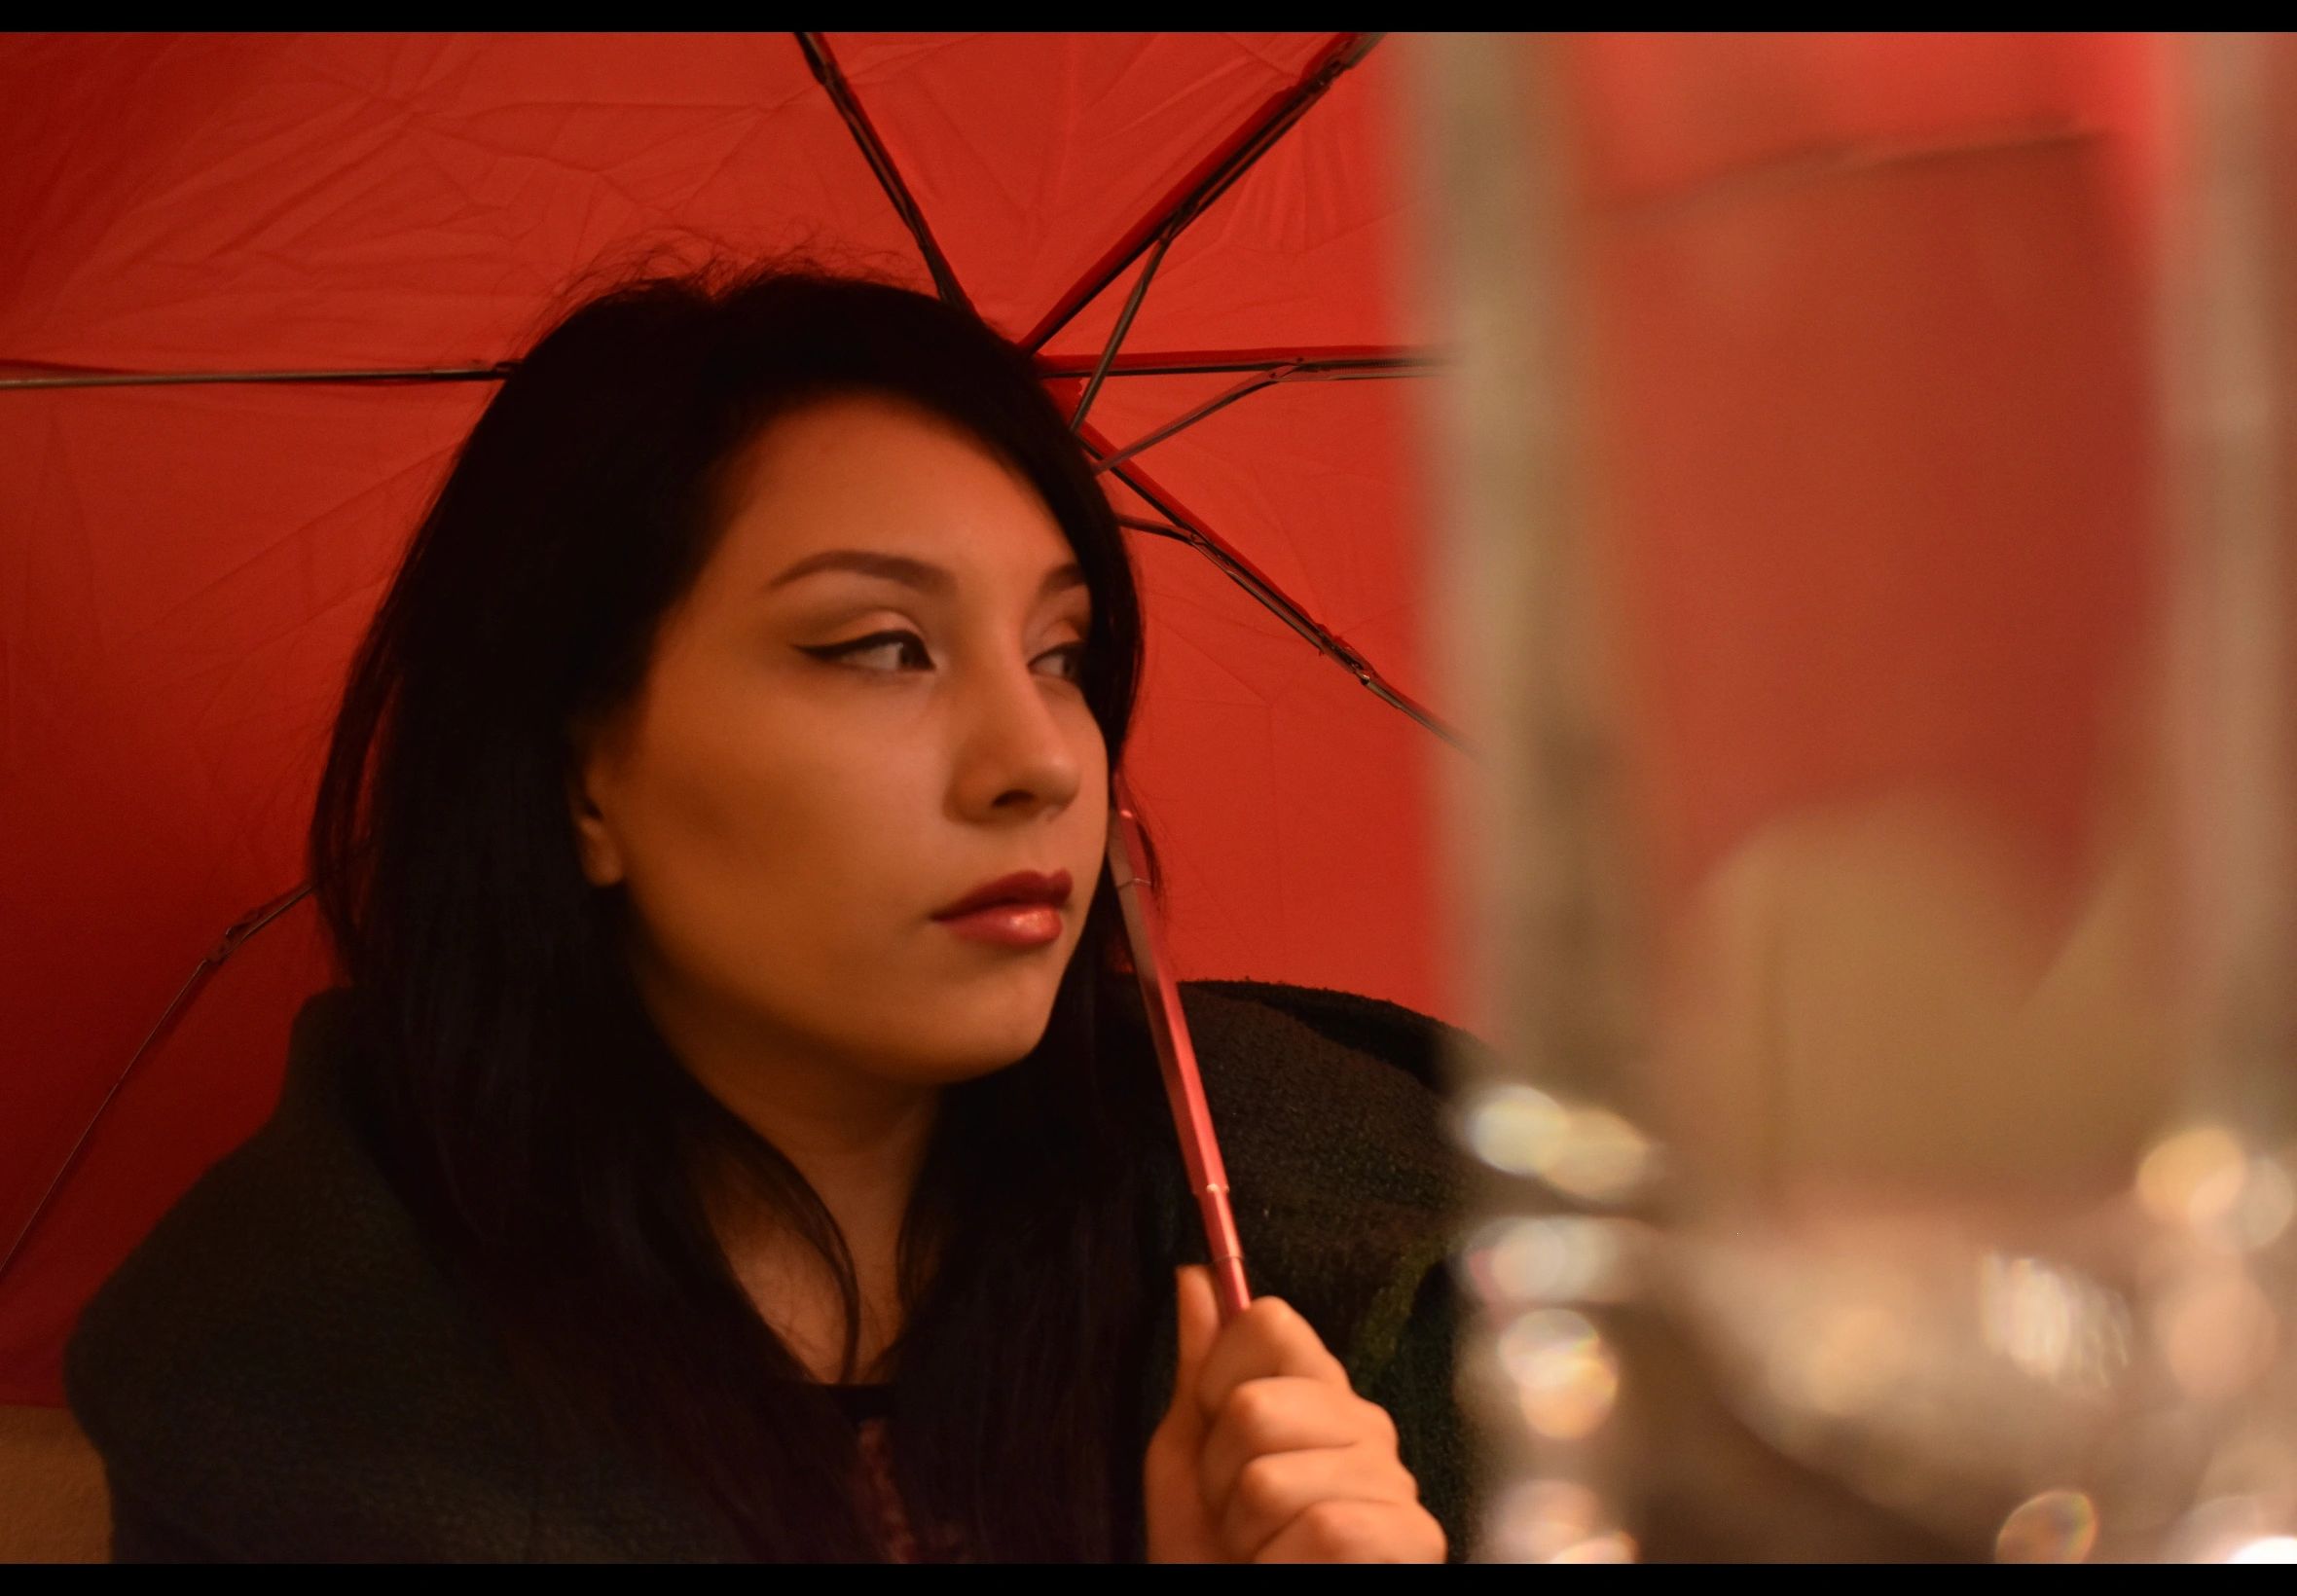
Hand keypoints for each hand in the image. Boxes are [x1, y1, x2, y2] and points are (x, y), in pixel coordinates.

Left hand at [1143, 1265, 1446, 1562]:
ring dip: (1243, 1533)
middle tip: (1235, 1517)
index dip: (1215, 1380)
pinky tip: (1288, 1575)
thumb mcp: (1188, 1460)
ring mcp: (1396, 1484)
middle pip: (1255, 1405)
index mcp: (1319, 1392)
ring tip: (1261, 1554)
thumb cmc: (1213, 1555)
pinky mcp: (1414, 1541)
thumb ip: (1199, 1368)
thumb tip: (1194, 1276)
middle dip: (1218, 1475)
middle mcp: (1368, 1426)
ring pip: (1273, 1477)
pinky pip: (1323, 1528)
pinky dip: (1278, 1566)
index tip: (1213, 1435)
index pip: (1268, 1320)